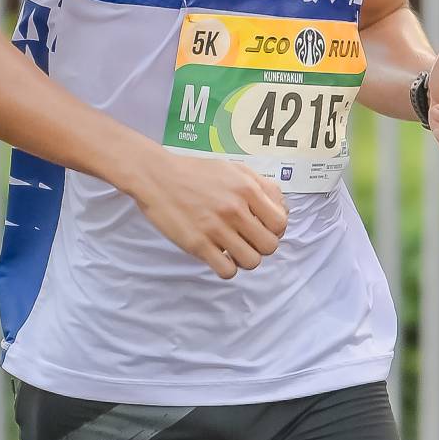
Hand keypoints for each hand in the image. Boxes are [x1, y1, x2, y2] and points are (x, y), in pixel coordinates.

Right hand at [132, 150, 288, 278]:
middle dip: (261, 246)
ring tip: (233, 250)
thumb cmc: (196, 172)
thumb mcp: (234, 169)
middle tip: (247, 239)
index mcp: (247, 189)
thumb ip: (261, 186)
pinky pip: (227, 271)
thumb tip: (282, 209)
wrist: (156, 176)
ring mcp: (215, 228)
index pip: (280, 223)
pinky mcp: (197, 244)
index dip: (275, 230)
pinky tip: (218, 256)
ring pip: (251, 262)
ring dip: (245, 259)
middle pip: (269, 246)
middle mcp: (234, 209)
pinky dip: (226, 268)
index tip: (261, 228)